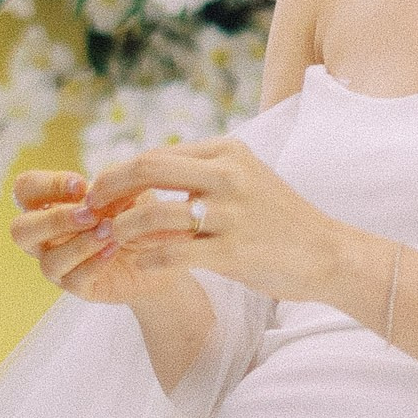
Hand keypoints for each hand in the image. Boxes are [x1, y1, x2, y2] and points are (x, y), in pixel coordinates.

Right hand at [10, 168, 177, 307]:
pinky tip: (114, 249)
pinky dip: (94, 262)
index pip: (26, 189)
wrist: (162, 253)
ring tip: (110, 232)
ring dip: (81, 244)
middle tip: (89, 214)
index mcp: (49, 205)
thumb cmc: (136, 215)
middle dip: (54, 221)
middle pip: (20, 231)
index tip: (82, 185)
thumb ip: (111, 186)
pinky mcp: (77, 287)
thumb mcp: (128, 192)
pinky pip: (74, 279)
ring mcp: (59, 264)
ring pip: (49, 261)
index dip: (47, 185)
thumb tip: (93, 191)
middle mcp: (45, 237)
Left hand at [80, 138, 344, 303]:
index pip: (156, 155)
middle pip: (147, 169)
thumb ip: (200, 171)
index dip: (119, 173)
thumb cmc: (277, 219)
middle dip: (108, 190)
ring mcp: (231, 213)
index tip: (99, 192)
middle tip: (89, 210)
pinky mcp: (234, 251)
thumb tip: (145, 171)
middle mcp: (227, 174)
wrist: (328, 252)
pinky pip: (174, 255)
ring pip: (155, 215)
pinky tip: (142, 265)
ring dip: (124, 230)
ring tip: (114, 241)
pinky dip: (149, 260)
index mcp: (226, 152)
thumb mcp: (243, 178)